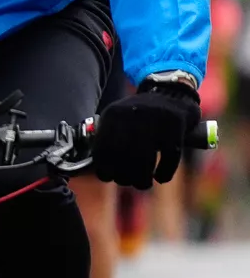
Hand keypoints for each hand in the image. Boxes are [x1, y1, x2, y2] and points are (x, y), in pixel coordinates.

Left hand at [92, 75, 207, 185]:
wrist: (171, 92)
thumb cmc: (141, 114)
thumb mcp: (120, 119)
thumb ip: (109, 139)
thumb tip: (101, 172)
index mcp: (113, 114)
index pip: (103, 147)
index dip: (104, 166)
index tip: (107, 177)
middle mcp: (133, 114)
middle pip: (124, 155)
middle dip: (124, 175)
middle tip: (127, 182)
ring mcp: (156, 118)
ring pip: (145, 158)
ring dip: (142, 178)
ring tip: (143, 184)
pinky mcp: (177, 124)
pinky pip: (169, 155)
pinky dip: (165, 171)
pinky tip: (161, 178)